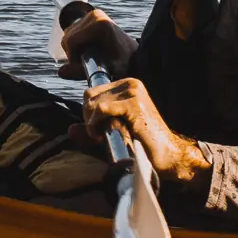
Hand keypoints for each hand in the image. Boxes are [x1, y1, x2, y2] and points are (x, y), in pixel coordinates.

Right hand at [57, 8, 134, 80]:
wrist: (135, 56)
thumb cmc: (124, 65)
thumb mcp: (104, 70)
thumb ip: (81, 72)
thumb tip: (60, 71)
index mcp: (99, 24)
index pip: (71, 40)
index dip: (72, 57)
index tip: (83, 67)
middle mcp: (94, 15)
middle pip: (68, 37)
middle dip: (73, 54)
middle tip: (86, 65)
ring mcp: (92, 15)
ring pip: (68, 36)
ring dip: (74, 50)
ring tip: (90, 60)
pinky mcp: (90, 18)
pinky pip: (73, 33)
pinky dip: (77, 45)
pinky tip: (90, 52)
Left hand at [81, 76, 210, 186]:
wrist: (167, 154)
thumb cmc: (141, 144)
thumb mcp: (112, 134)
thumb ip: (90, 130)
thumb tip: (70, 130)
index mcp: (127, 86)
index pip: (92, 92)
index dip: (88, 112)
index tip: (96, 129)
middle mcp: (131, 84)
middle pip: (89, 95)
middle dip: (88, 117)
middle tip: (98, 134)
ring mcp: (133, 92)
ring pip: (93, 102)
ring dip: (92, 123)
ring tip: (102, 136)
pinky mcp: (133, 104)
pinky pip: (102, 109)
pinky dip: (96, 124)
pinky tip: (103, 136)